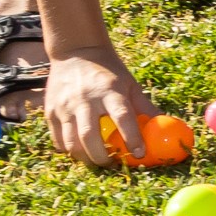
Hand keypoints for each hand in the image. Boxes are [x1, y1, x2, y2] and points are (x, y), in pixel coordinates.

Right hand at [42, 46, 153, 168]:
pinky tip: (80, 150)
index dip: (132, 137)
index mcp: (110, 91)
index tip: (139, 153)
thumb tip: (166, 125)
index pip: (123, 117)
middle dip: (101, 157)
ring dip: (84, 157)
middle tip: (112, 163)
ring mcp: (64, 106)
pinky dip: (69, 150)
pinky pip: (58, 139)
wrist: (76, 52)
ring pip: (71, 142)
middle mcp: (85, 99)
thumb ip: (145, 106)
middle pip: (89, 136)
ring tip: (96, 160)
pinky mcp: (50, 111)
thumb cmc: (108, 71)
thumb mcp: (130, 84)